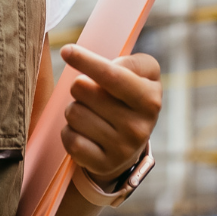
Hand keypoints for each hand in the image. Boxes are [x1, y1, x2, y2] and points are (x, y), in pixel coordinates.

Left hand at [58, 45, 161, 182]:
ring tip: (90, 113)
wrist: (131, 144)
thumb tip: (111, 66)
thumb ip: (132, 62)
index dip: (87, 60)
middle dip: (80, 85)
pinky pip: (69, 138)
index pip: (112, 75)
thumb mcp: (144, 75)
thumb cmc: (130, 98)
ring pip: (73, 113)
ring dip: (75, 109)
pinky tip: (83, 132)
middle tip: (92, 94)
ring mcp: (121, 149)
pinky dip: (69, 131)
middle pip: (84, 89)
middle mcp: (138, 127)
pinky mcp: (102, 165)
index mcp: (149, 100)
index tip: (66, 50)